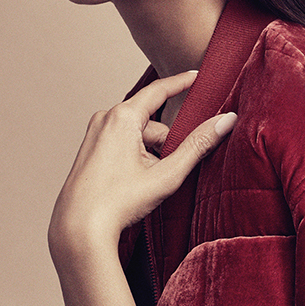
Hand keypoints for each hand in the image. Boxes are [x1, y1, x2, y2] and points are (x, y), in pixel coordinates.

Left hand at [48, 72, 235, 257]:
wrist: (78, 230)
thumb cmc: (119, 202)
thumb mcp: (167, 174)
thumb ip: (198, 145)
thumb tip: (226, 121)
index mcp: (122, 117)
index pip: (159, 90)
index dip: (182, 82)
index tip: (198, 75)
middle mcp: (105, 118)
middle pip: (152, 121)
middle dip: (167, 142)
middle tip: (169, 171)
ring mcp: (95, 134)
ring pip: (138, 135)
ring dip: (152, 153)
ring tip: (148, 184)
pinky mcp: (90, 149)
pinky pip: (124, 143)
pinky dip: (137, 157)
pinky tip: (134, 184)